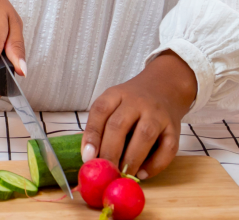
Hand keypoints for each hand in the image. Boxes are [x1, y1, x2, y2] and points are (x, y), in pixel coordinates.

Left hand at [81, 50, 196, 178]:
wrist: (165, 88)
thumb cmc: (130, 103)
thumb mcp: (112, 105)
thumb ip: (100, 127)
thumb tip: (90, 158)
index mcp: (116, 94)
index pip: (100, 111)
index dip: (92, 135)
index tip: (87, 157)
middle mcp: (137, 101)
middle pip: (119, 125)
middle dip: (109, 151)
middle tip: (105, 171)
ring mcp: (157, 114)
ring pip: (144, 136)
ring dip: (131, 159)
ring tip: (122, 174)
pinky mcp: (174, 128)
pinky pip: (167, 148)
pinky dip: (155, 164)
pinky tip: (142, 174)